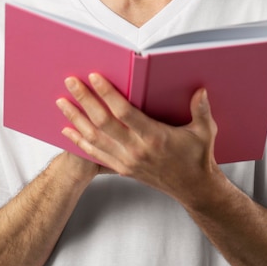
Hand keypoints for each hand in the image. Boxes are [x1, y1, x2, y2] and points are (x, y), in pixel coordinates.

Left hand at [56, 74, 218, 201]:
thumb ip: (201, 110)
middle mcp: (136, 149)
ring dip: (75, 119)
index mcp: (154, 136)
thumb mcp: (205, 131)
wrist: (193, 188)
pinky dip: (79, 141)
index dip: (107, 94)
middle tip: (70, 81)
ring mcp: (127, 161)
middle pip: (103, 122)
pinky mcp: (122, 169)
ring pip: (94, 138)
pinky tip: (67, 130)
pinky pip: (96, 154)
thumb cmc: (198, 156)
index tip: (95, 76)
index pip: (124, 112)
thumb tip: (200, 90)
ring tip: (61, 102)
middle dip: (84, 100)